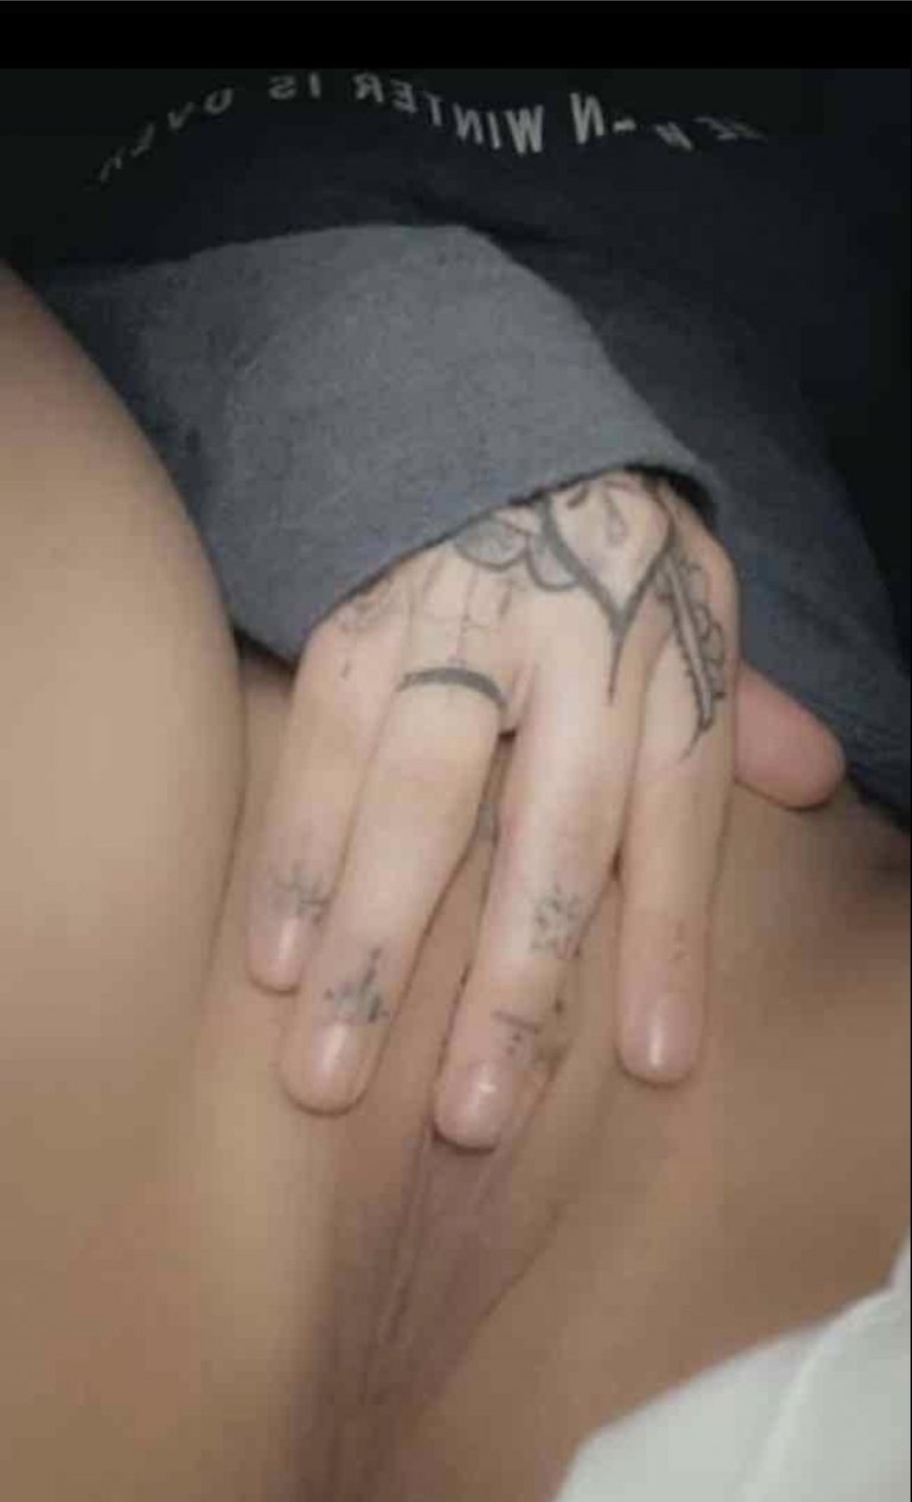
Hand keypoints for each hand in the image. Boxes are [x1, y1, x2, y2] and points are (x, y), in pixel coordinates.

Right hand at [246, 469, 844, 1146]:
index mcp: (666, 650)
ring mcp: (458, 628)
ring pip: (418, 804)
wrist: (466, 379)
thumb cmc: (593, 527)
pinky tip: (276, 963)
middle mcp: (574, 645)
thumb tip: (817, 781)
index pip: (680, 816)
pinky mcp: (357, 613)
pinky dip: (298, 856)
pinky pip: (324, 746)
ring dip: (377, 948)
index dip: (667, 942)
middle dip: (512, 984)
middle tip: (475, 1116)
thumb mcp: (691, 589)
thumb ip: (740, 702)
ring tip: (334, 1075)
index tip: (651, 1061)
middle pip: (550, 835)